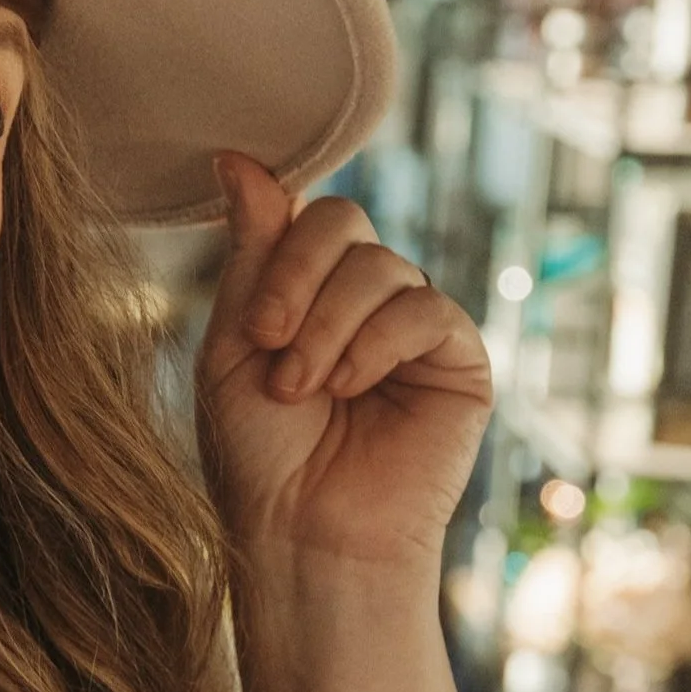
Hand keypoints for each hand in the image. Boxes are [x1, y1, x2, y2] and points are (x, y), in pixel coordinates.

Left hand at [196, 151, 491, 578]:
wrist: (301, 534)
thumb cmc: (256, 454)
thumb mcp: (233, 344)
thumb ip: (248, 253)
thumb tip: (236, 157)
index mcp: (304, 291)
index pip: (300, 216)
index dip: (276, 246)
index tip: (252, 318)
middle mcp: (360, 300)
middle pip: (343, 222)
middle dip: (296, 278)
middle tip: (268, 345)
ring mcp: (412, 326)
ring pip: (381, 266)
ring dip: (327, 325)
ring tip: (302, 388)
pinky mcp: (457, 359)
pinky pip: (424, 308)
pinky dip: (375, 343)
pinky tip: (350, 389)